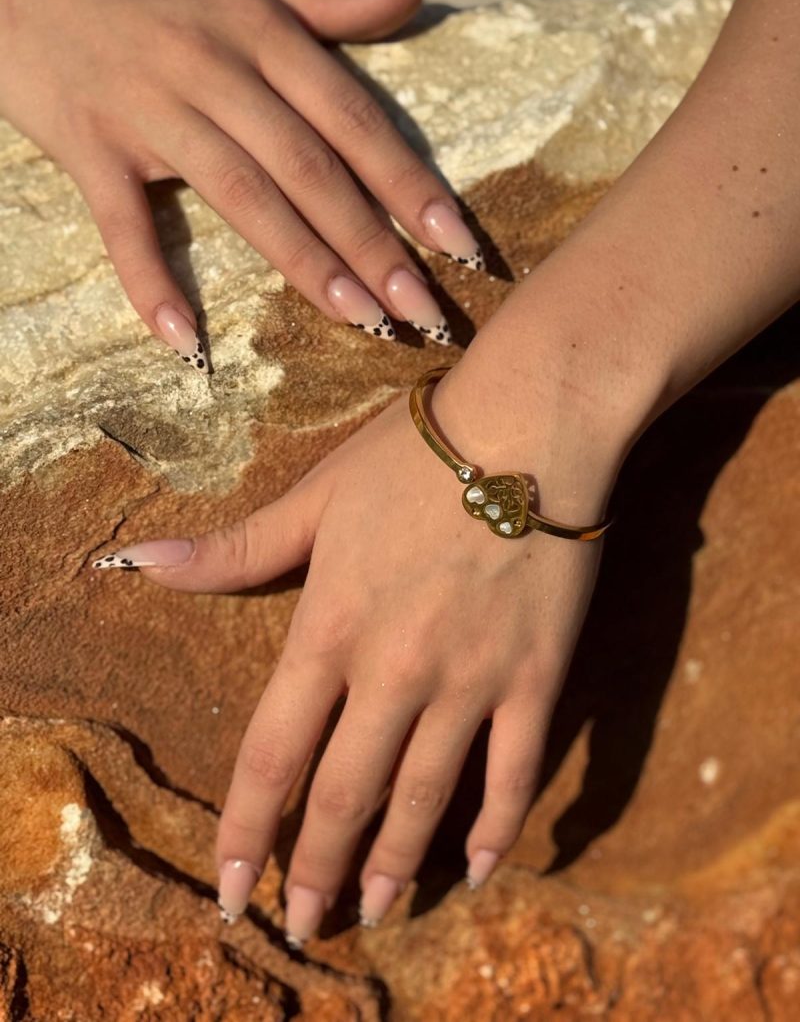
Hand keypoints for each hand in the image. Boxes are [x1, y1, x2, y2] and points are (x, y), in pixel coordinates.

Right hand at [0, 0, 475, 368]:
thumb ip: (331, 0)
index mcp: (260, 32)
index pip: (352, 118)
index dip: (409, 184)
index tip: (458, 246)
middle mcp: (215, 70)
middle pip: (311, 169)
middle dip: (375, 244)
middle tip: (424, 312)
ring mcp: (150, 109)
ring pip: (242, 195)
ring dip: (305, 263)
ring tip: (361, 322)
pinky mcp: (88, 145)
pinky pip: (123, 224)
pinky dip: (152, 282)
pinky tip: (188, 342)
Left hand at [91, 367, 617, 943]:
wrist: (528, 426)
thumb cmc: (413, 456)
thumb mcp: (315, 498)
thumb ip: (234, 550)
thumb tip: (140, 562)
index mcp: (330, 627)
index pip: (273, 754)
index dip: (246, 831)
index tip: (232, 891)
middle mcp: (394, 669)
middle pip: (343, 793)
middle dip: (315, 868)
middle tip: (303, 924)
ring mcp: (469, 679)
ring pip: (424, 796)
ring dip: (392, 864)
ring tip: (371, 913)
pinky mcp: (535, 678)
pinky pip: (515, 771)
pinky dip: (496, 827)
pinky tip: (476, 869)